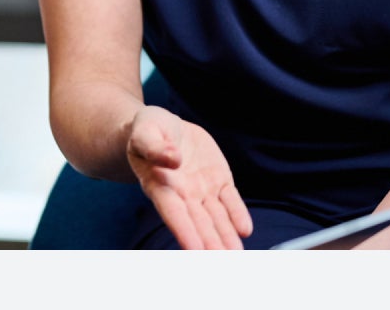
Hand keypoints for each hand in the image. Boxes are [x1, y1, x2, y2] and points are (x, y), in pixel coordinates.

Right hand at [126, 106, 252, 249]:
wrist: (164, 128)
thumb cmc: (147, 131)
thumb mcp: (144, 131)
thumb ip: (155, 146)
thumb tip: (172, 158)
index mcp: (159, 184)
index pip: (173, 212)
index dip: (184, 231)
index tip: (195, 251)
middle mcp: (182, 193)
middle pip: (198, 222)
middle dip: (210, 242)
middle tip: (222, 261)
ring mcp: (202, 189)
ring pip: (216, 216)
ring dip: (226, 235)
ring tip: (235, 255)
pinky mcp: (219, 179)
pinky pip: (230, 199)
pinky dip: (237, 214)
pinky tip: (245, 230)